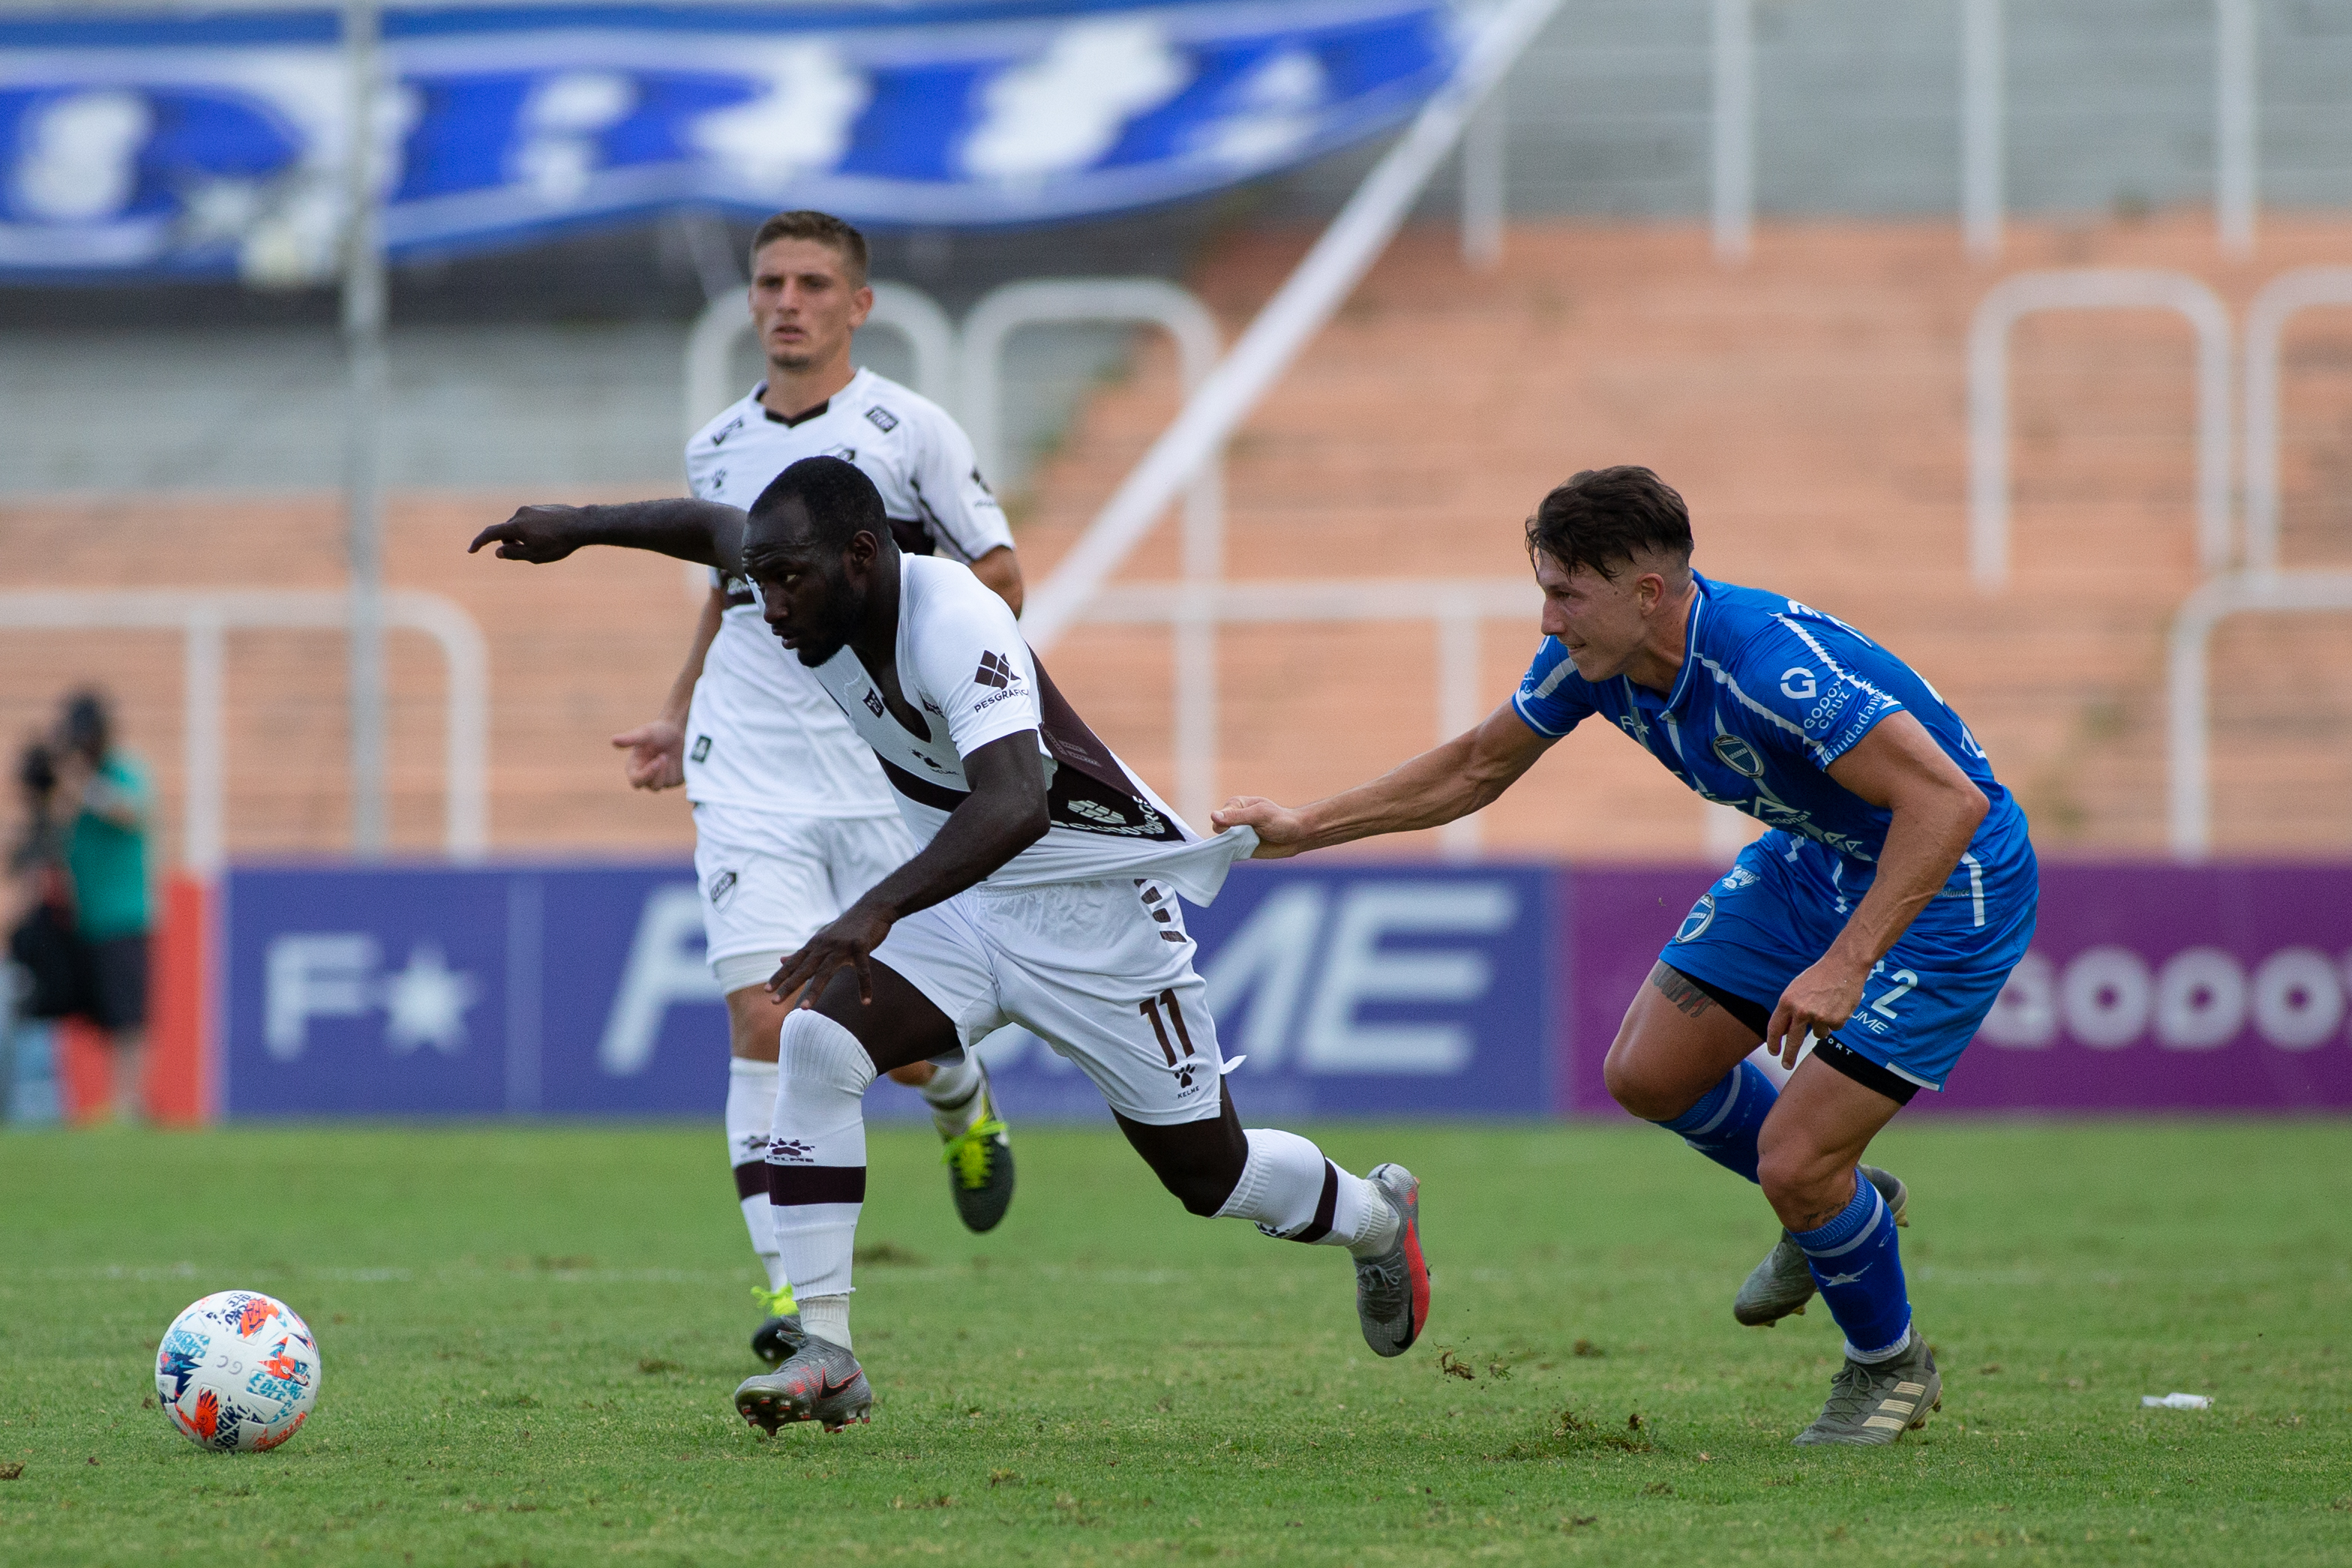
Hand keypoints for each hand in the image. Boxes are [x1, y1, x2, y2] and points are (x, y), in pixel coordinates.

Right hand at [467, 504, 584, 561]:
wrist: (582, 525)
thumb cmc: (559, 543)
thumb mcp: (535, 555)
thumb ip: (514, 554)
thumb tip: (499, 551)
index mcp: (516, 525)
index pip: (491, 533)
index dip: (479, 542)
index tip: (471, 551)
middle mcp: (521, 513)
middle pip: (507, 531)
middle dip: (511, 543)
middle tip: (529, 553)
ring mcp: (533, 508)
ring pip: (520, 526)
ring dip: (524, 537)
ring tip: (545, 545)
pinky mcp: (543, 507)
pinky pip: (531, 521)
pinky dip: (534, 531)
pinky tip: (552, 536)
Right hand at [611, 719, 685, 790]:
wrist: (674, 730)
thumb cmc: (657, 731)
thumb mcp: (645, 733)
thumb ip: (630, 739)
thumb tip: (613, 740)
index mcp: (634, 768)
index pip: (637, 781)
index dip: (647, 774)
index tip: (657, 762)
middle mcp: (646, 776)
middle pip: (652, 787)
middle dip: (659, 773)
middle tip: (664, 756)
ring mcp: (660, 780)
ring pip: (664, 785)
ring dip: (667, 770)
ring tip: (666, 754)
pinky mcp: (673, 780)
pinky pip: (675, 782)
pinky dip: (676, 770)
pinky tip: (674, 758)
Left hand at [767, 900, 895, 1008]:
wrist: (872, 908)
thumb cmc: (847, 926)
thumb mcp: (822, 937)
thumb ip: (804, 951)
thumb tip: (781, 960)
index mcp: (816, 944)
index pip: (794, 962)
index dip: (780, 976)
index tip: (767, 990)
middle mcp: (825, 945)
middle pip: (804, 969)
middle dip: (789, 985)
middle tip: (774, 1002)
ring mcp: (843, 946)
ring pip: (826, 972)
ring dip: (815, 991)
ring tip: (804, 1009)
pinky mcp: (861, 946)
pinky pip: (863, 970)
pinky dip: (865, 987)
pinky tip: (866, 1002)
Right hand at [1210, 795, 1310, 858]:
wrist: (1297, 836)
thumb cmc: (1281, 821)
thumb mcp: (1260, 815)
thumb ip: (1237, 816)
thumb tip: (1213, 816)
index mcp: (1236, 805)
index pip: (1218, 818)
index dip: (1226, 827)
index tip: (1242, 830)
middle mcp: (1234, 819)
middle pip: (1218, 831)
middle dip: (1230, 837)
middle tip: (1249, 837)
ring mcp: (1237, 833)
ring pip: (1222, 842)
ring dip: (1232, 846)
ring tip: (1250, 843)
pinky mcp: (1240, 847)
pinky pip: (1228, 852)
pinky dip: (1232, 854)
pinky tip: (1245, 851)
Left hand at [1763, 954, 1869, 1067]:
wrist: (1843, 966)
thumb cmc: (1818, 976)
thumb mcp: (1796, 989)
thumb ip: (1788, 1010)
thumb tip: (1783, 1033)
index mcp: (1787, 1001)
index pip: (1775, 1028)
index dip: (1773, 1042)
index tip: (1773, 1052)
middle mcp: (1801, 1011)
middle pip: (1792, 1041)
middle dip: (1788, 1056)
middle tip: (1786, 1064)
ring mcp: (1819, 1017)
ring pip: (1817, 1034)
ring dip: (1820, 1026)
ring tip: (1826, 1007)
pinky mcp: (1836, 1021)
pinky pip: (1833, 1029)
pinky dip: (1835, 1021)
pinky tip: (1837, 1006)